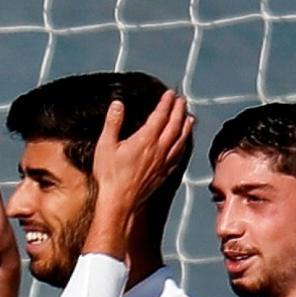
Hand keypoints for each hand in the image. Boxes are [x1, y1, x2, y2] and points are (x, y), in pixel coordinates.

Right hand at [91, 90, 192, 217]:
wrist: (119, 202)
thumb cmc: (110, 176)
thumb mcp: (105, 146)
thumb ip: (112, 123)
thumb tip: (117, 105)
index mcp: (145, 140)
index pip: (160, 116)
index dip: (166, 103)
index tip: (169, 94)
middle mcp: (158, 149)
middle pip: (174, 125)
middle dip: (179, 111)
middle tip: (182, 101)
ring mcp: (163, 162)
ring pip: (181, 140)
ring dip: (186, 127)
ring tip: (190, 118)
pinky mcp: (164, 173)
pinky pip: (179, 155)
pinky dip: (184, 145)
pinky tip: (184, 144)